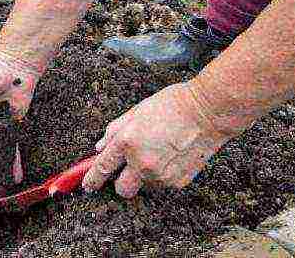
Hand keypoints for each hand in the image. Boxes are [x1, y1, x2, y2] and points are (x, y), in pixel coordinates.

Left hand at [82, 82, 233, 197]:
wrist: (207, 112)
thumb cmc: (172, 105)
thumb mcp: (136, 111)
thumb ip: (114, 130)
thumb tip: (100, 147)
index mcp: (127, 141)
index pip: (103, 167)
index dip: (92, 179)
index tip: (88, 185)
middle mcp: (141, 162)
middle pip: (122, 189)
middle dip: (120, 183)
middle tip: (126, 170)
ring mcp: (160, 174)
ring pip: (145, 186)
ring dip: (145, 175)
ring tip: (158, 151)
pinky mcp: (178, 181)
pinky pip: (163, 183)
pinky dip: (163, 174)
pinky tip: (172, 155)